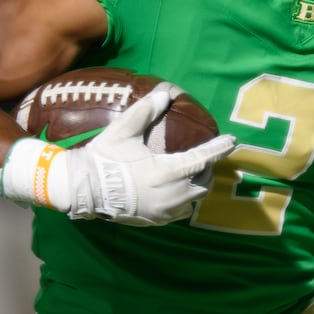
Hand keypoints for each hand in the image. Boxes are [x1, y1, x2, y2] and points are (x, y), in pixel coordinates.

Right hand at [6, 84, 236, 225]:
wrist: (81, 189)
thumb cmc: (104, 158)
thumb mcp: (124, 130)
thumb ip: (145, 111)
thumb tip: (164, 93)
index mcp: (167, 172)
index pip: (203, 158)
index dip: (219, 149)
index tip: (232, 141)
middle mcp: (171, 195)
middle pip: (203, 181)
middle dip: (207, 168)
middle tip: (205, 155)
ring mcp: (164, 210)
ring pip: (194, 199)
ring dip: (197, 184)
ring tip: (193, 172)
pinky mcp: (155, 220)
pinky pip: (181, 212)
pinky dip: (185, 201)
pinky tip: (178, 191)